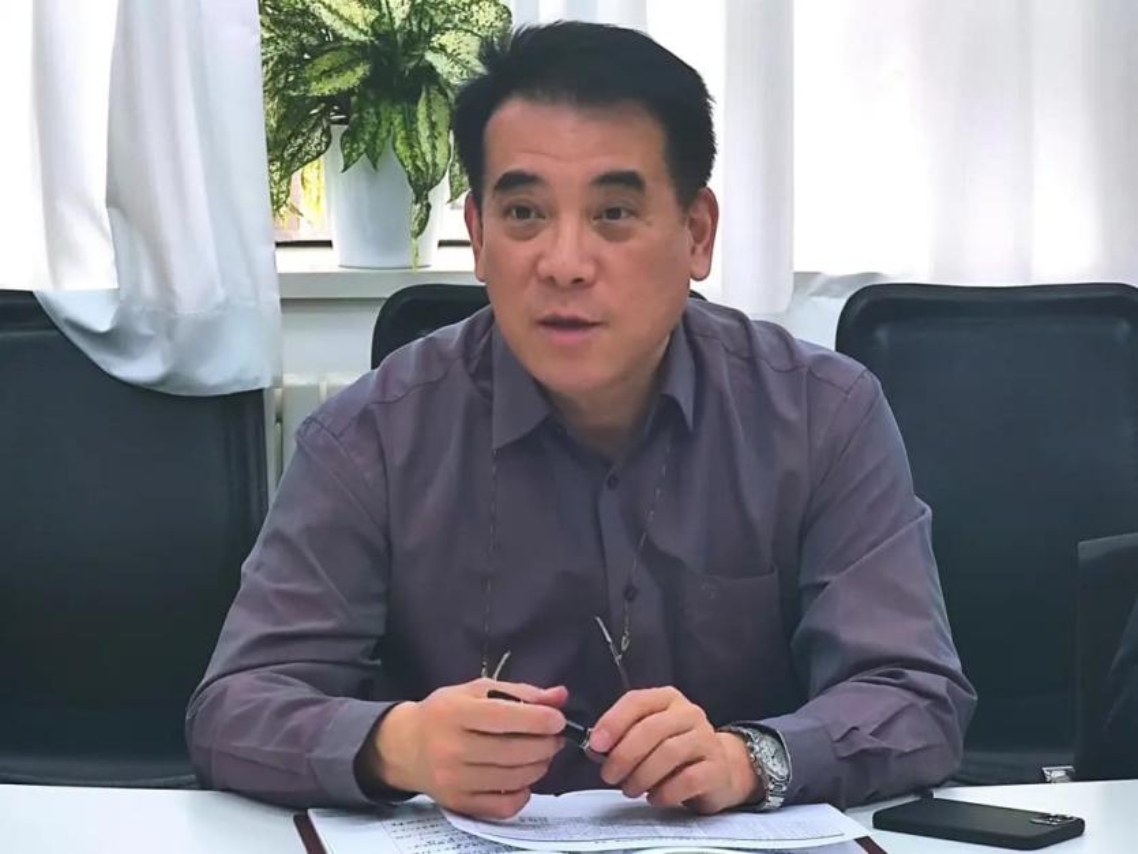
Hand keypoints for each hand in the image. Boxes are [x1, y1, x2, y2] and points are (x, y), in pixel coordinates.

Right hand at [361, 678, 567, 818]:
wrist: (406, 746)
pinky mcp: (459, 803)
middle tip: (554, 737)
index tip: (557, 719)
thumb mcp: (477, 691)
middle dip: (545, 744)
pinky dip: (523, 793)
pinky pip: (503, 805)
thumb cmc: (446, 712)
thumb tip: (560, 696)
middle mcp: (451, 748)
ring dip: (539, 765)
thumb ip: (520, 693)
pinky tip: (523, 778)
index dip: (538, 719)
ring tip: (541, 753)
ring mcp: (454, 780)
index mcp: (455, 713)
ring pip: (513, 778)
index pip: (504, 718)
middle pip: (513, 751)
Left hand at [588, 686, 761, 813]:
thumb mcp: (648, 736)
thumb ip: (622, 737)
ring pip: (668, 753)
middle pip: (651, 728)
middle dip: (624, 755)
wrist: (720, 770)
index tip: (596, 745)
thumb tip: (595, 749)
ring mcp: (706, 739)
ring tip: (629, 789)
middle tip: (609, 776)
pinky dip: (664, 792)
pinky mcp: (717, 768)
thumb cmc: (673, 751)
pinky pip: (687, 780)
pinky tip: (654, 798)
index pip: (636, 701)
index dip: (613, 722)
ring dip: (641, 775)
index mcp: (667, 699)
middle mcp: (689, 713)